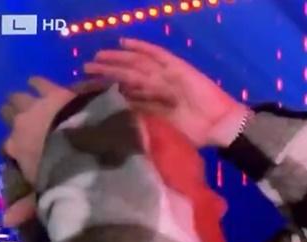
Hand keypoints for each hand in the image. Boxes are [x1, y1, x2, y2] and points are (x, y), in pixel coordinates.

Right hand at [0, 77, 74, 226]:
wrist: (87, 146)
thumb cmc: (67, 173)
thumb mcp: (48, 192)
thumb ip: (29, 206)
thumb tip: (7, 222)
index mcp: (18, 148)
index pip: (9, 146)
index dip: (16, 148)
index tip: (24, 151)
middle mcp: (21, 124)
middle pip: (11, 115)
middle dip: (16, 116)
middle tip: (24, 118)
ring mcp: (38, 106)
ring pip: (21, 97)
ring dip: (25, 98)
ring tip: (28, 97)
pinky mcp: (57, 92)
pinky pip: (42, 83)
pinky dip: (41, 84)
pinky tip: (41, 82)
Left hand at [84, 38, 248, 147]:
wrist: (219, 125)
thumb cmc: (194, 134)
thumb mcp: (160, 127)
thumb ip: (142, 117)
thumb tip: (117, 111)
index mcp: (153, 101)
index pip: (125, 90)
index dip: (107, 86)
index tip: (88, 87)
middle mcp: (157, 85)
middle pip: (127, 72)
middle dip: (107, 69)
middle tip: (87, 67)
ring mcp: (166, 75)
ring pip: (137, 62)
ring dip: (117, 57)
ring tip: (99, 56)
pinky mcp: (177, 67)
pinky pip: (157, 54)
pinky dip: (142, 47)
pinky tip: (125, 43)